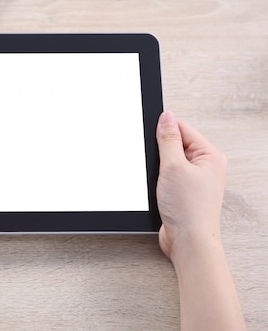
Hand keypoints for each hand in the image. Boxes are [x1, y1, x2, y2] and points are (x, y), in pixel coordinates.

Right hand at [155, 111, 226, 260]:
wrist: (189, 242)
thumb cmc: (189, 209)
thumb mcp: (174, 166)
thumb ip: (168, 139)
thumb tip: (166, 117)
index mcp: (210, 156)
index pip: (183, 129)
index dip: (164, 129)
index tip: (148, 131)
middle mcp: (205, 166)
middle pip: (175, 144)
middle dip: (160, 151)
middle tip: (157, 163)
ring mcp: (194, 180)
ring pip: (169, 161)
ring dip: (158, 167)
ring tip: (160, 180)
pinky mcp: (183, 192)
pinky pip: (167, 176)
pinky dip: (158, 179)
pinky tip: (158, 188)